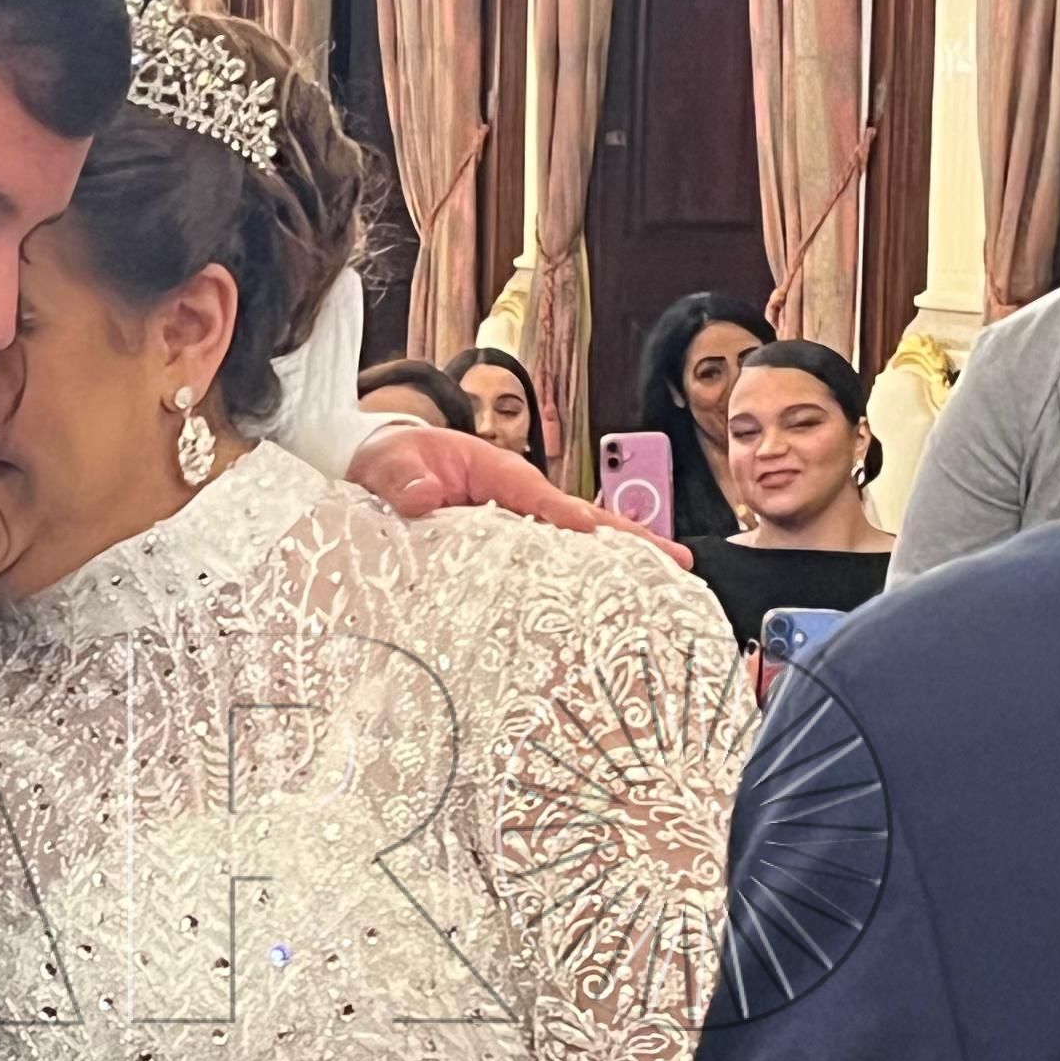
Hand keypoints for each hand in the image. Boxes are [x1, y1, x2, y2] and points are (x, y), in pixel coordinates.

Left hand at [348, 428, 693, 569]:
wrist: (382, 463)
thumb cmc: (392, 458)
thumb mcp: (389, 464)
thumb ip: (403, 479)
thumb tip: (421, 496)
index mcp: (495, 471)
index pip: (537, 496)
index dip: (565, 515)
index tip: (592, 535)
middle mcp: (516, 497)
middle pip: (580, 518)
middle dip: (628, 539)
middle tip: (677, 562)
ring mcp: (519, 521)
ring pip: (575, 541)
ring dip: (618, 561)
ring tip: (665, 583)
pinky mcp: (511, 544)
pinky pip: (551, 560)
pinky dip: (583, 576)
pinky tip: (608, 602)